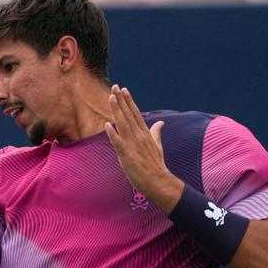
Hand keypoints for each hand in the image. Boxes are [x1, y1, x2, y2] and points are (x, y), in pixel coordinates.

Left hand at [104, 85, 184, 212]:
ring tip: (111, 97)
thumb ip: (156, 133)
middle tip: (115, 86)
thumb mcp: (157, 145)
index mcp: (145, 133)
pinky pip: (118, 142)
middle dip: (121, 100)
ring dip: (116, 110)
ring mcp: (133, 144)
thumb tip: (160, 122)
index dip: (129, 101)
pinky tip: (107, 124)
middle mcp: (139, 136)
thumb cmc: (156, 164)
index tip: (124, 90)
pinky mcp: (127, 154)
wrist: (158, 180)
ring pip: (123, 124)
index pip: (135, 113)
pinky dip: (113, 133)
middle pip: (128, 114)